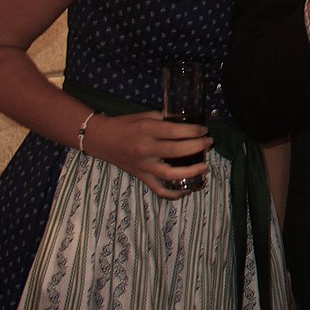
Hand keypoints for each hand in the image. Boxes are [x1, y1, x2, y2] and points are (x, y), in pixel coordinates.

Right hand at [82, 111, 210, 198]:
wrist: (101, 139)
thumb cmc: (126, 124)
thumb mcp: (146, 115)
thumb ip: (166, 120)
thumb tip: (189, 125)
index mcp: (147, 130)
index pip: (175, 131)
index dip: (194, 131)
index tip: (204, 130)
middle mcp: (145, 149)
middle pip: (176, 151)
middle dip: (197, 147)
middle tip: (208, 142)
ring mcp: (143, 166)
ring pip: (170, 174)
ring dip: (191, 172)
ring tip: (205, 167)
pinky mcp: (141, 177)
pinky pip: (158, 189)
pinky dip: (173, 193)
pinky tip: (187, 190)